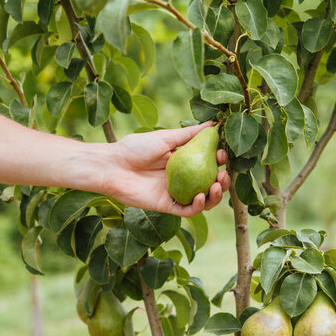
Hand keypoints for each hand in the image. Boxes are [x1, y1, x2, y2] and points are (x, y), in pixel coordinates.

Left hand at [102, 122, 229, 216]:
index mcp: (184, 162)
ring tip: (216, 186)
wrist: (112, 166)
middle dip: (222, 181)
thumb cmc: (135, 148)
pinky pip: (187, 211)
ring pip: (203, 201)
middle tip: (223, 174)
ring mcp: (176, 194)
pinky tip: (200, 197)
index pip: (209, 164)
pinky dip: (197, 206)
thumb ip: (188, 135)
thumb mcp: (165, 138)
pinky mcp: (167, 206)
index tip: (223, 154)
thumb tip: (212, 124)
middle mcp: (183, 179)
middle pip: (210, 184)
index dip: (219, 161)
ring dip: (214, 196)